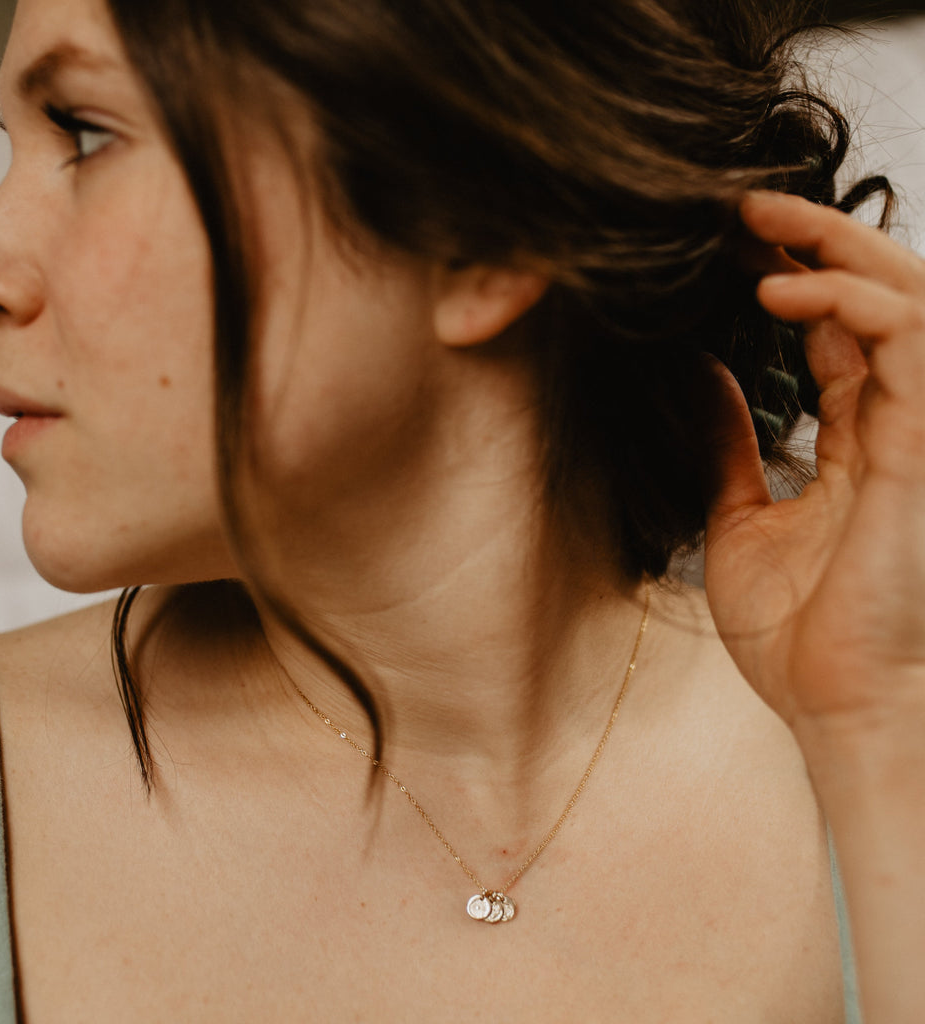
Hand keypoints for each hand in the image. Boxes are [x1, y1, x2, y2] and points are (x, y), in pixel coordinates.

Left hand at [703, 190, 924, 740]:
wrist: (835, 708)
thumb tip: (699, 375)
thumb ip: (730, 445)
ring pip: (910, 301)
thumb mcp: (739, 520)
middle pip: (882, 297)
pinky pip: (911, 346)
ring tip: (760, 227)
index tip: (729, 250)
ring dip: (839, 249)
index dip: (795, 278)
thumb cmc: (799, 632)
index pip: (842, 331)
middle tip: (744, 207)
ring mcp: (921, 432)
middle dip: (821, 239)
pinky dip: (854, 303)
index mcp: (860, 440)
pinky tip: (785, 292)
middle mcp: (898, 424)